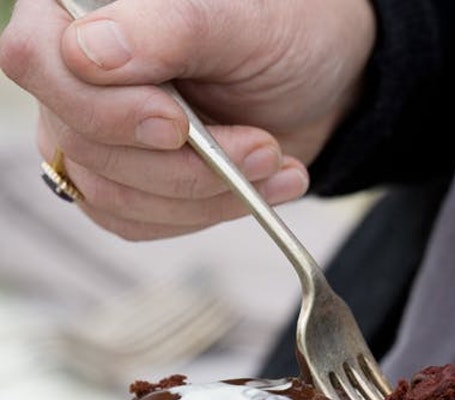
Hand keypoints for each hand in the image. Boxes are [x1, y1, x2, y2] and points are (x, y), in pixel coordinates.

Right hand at [0, 0, 374, 239]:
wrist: (318, 89)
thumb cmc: (284, 37)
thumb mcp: (242, 23)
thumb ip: (166, 29)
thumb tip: (87, 54)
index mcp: (84, 14)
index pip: (37, 59)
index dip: (104, 107)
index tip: (177, 125)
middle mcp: (75, 81)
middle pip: (81, 143)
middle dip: (180, 164)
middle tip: (260, 148)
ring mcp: (95, 139)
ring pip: (113, 196)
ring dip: (204, 194)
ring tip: (272, 164)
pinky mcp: (123, 188)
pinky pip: (141, 224)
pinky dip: (206, 214)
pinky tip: (255, 189)